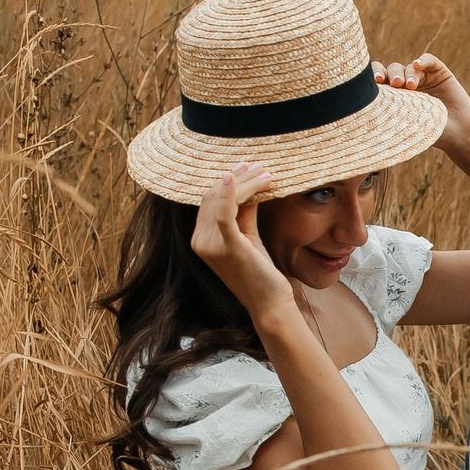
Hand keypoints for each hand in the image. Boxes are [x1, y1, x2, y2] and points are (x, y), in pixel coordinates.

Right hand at [189, 163, 294, 317]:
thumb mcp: (247, 237)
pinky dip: (232, 191)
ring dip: (245, 181)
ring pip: (221, 199)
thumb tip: (249, 185)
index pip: (209, 200)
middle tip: (260, 166)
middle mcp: (200, 242)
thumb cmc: (260, 273)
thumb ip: (243, 213)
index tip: (247, 167)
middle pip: (214, 196)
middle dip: (239, 176)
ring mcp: (211, 245)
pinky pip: (225, 212)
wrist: (269, 303)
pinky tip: (241, 176)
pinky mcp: (228, 247)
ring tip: (265, 173)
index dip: (227, 181)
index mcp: (200, 240)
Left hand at [376, 53, 469, 155]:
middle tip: (395, 85)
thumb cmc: (430, 134)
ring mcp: (424, 77)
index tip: (376, 84)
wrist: (459, 134)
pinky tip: (418, 64)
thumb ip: (390, 111)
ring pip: (409, 66)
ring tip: (411, 86)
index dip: (374, 78)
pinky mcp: (439, 72)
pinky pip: (429, 60)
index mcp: (395, 96)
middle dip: (391, 74)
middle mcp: (407, 84)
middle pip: (392, 70)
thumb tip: (365, 105)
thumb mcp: (405, 123)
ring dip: (407, 73)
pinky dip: (423, 60)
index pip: (380, 80)